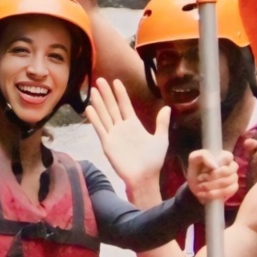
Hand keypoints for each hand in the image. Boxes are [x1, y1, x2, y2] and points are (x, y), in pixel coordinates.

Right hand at [82, 77, 168, 194]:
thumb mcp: (161, 139)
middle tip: (100, 80)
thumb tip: (167, 107)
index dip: (120, 93)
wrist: (144, 177)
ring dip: (98, 103)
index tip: (116, 81)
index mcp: (133, 125)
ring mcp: (113, 135)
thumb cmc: (153, 160)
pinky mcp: (107, 144)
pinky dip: (94, 119)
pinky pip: (100, 128)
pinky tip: (89, 109)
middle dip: (106, 94)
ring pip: (104, 115)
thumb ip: (161, 123)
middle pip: (112, 107)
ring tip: (93, 90)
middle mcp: (121, 127)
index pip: (125, 105)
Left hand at [184, 149, 238, 205]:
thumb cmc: (196, 170)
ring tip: (201, 186)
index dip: (216, 163)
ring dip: (210, 185)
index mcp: (224, 156)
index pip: (228, 156)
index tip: (203, 170)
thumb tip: (215, 166)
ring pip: (227, 182)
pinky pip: (228, 191)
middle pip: (228, 171)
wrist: (195, 186)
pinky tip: (204, 193)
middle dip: (211, 177)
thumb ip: (203, 156)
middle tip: (199, 178)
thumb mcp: (194, 159)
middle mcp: (231, 166)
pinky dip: (213, 194)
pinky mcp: (233, 188)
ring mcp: (234, 178)